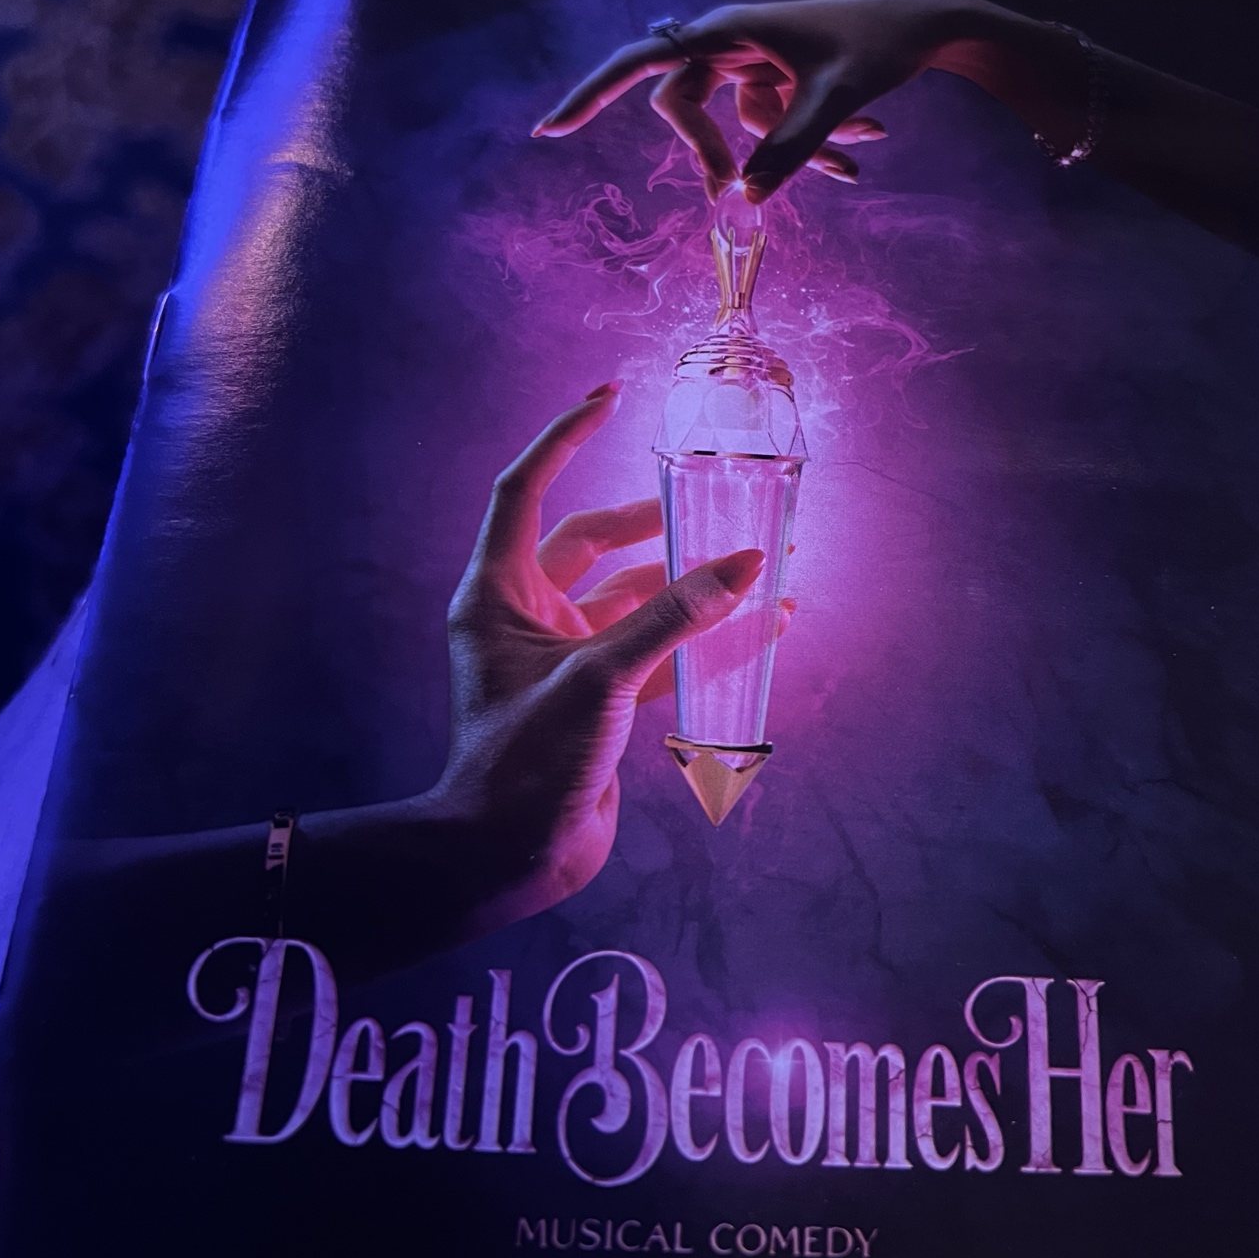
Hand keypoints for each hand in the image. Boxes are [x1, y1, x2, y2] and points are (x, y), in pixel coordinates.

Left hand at [430, 381, 763, 929]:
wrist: (506, 860)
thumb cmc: (524, 764)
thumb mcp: (601, 677)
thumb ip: (675, 618)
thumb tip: (744, 565)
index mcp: (499, 593)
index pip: (529, 488)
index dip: (567, 438)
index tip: (611, 396)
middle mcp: (527, 618)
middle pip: (590, 543)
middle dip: (650, 522)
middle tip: (706, 501)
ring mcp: (563, 662)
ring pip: (633, 603)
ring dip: (688, 588)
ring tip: (755, 569)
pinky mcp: (597, 704)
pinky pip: (656, 655)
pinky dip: (700, 642)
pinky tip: (759, 629)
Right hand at [533, 0, 998, 201]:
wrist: (928, 26)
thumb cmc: (880, 48)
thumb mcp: (835, 101)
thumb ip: (788, 149)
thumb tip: (743, 199)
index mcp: (728, 30)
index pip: (642, 61)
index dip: (592, 93)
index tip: (551, 129)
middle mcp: (730, 39)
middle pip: (682, 103)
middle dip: (708, 150)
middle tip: (726, 193)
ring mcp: (752, 58)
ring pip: (730, 121)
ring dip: (779, 152)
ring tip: (852, 162)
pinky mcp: (776, 75)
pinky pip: (765, 121)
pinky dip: (802, 145)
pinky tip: (860, 153)